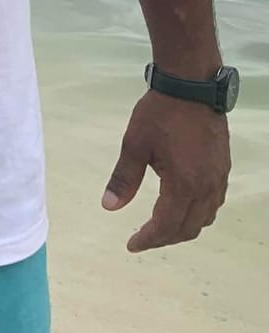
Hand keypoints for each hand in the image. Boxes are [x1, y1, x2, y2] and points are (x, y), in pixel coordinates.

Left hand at [102, 90, 230, 251]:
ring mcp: (218, 178)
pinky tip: (182, 206)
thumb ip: (123, 179)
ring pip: (205, 217)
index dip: (149, 239)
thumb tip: (109, 206)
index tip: (131, 245)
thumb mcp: (134, 145)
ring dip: (183, 227)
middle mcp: (206, 187)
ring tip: (160, 226)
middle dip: (165, 238)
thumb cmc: (159, 113)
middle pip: (189, 228)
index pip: (167, 225)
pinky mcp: (223, 168)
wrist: (192, 87)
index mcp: (183, 184)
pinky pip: (213, 203)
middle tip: (142, 238)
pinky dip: (197, 213)